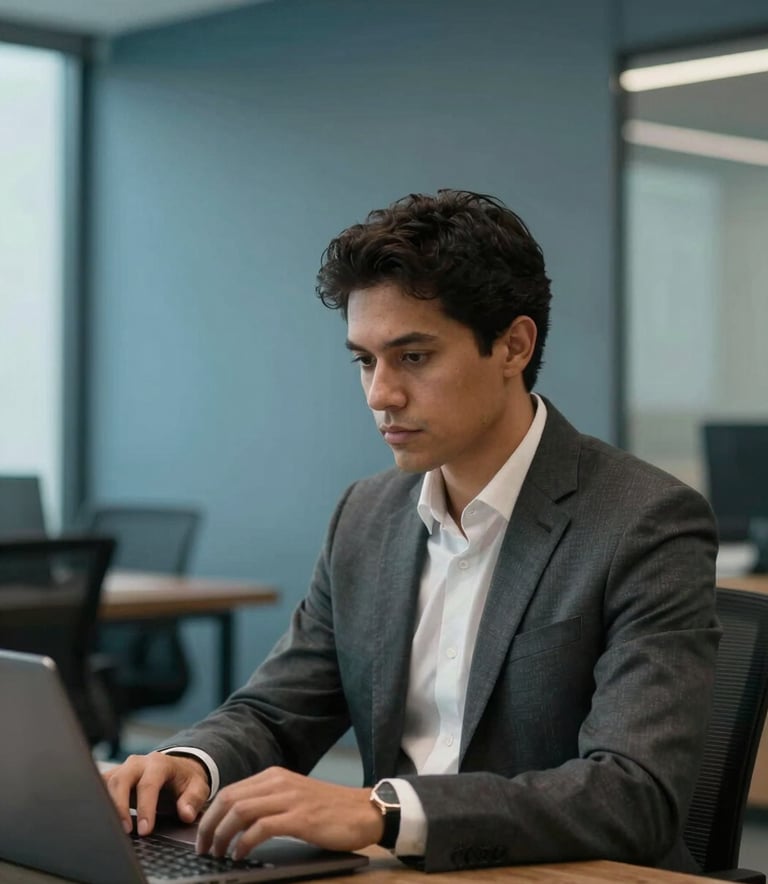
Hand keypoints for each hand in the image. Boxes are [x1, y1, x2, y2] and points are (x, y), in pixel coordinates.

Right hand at [103, 752, 210, 836]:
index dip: (145, 808)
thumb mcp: (197, 787)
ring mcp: (123, 768)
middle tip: (124, 831)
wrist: (177, 769)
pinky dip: (96, 800)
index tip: (145, 830)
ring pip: (106, 783)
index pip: (148, 784)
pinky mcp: (113, 777)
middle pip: (121, 780)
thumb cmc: (185, 781)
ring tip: (110, 829)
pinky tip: (99, 818)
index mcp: (159, 763)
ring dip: (106, 805)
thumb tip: (186, 814)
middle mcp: (137, 763)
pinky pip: (98, 785)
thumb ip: (193, 800)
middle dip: (120, 806)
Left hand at [195, 767, 383, 859]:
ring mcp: (289, 799)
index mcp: (275, 776)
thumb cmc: (330, 810)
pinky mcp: (300, 818)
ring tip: (217, 854)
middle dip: (209, 825)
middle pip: (229, 799)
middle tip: (203, 848)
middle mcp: (279, 782)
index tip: (202, 835)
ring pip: (240, 811)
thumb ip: (268, 803)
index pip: (230, 791)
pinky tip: (240, 855)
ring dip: (222, 835)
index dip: (210, 814)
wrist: (364, 812)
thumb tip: (236, 822)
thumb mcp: (294, 798)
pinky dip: (243, 842)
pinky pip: (260, 828)